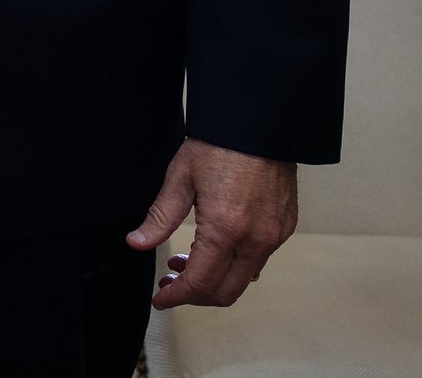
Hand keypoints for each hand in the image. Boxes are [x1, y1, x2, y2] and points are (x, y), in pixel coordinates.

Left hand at [127, 138, 297, 309]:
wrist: (260, 123)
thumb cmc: (218, 146)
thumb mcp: (180, 178)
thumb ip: (160, 218)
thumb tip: (136, 243)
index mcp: (225, 230)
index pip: (200, 283)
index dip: (177, 298)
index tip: (160, 299)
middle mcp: (255, 240)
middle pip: (225, 292)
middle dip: (194, 296)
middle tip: (170, 283)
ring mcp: (274, 235)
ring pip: (244, 279)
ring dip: (215, 280)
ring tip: (186, 262)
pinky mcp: (285, 227)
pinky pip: (259, 260)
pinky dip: (235, 265)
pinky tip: (215, 248)